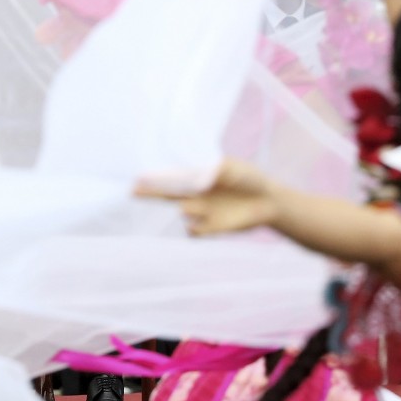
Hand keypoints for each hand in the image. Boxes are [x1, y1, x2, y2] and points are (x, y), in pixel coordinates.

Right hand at [137, 159, 277, 236]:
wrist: (268, 201)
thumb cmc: (249, 179)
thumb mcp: (231, 168)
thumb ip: (212, 171)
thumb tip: (195, 178)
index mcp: (198, 177)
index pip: (172, 176)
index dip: (156, 177)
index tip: (139, 176)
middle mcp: (195, 194)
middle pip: (166, 194)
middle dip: (150, 193)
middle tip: (132, 191)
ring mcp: (200, 212)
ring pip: (181, 211)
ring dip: (184, 206)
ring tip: (190, 204)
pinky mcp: (209, 229)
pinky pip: (193, 231)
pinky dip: (195, 227)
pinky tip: (204, 221)